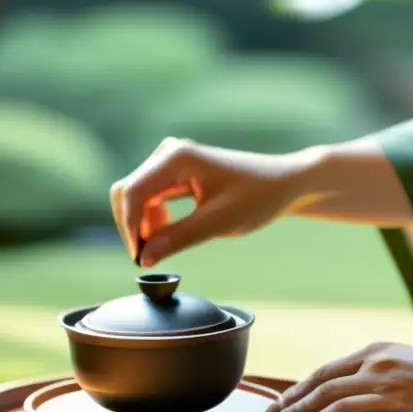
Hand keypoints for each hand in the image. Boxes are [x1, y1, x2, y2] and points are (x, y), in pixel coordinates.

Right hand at [110, 137, 311, 265]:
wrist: (285, 183)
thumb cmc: (258, 197)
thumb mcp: (219, 223)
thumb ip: (179, 238)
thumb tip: (144, 257)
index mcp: (176, 158)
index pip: (133, 193)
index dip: (131, 228)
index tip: (140, 258)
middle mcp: (168, 152)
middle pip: (127, 192)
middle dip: (133, 227)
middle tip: (151, 257)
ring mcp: (170, 160)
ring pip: (136, 196)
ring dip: (143, 224)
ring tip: (168, 245)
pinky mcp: (175, 171)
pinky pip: (149, 196)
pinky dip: (153, 218)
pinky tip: (170, 233)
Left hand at [266, 342, 412, 411]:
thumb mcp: (403, 362)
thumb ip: (375, 373)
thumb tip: (349, 391)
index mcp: (375, 355)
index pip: (324, 373)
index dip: (297, 391)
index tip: (279, 406)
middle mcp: (376, 371)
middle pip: (322, 390)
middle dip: (292, 408)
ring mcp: (389, 395)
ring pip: (336, 407)